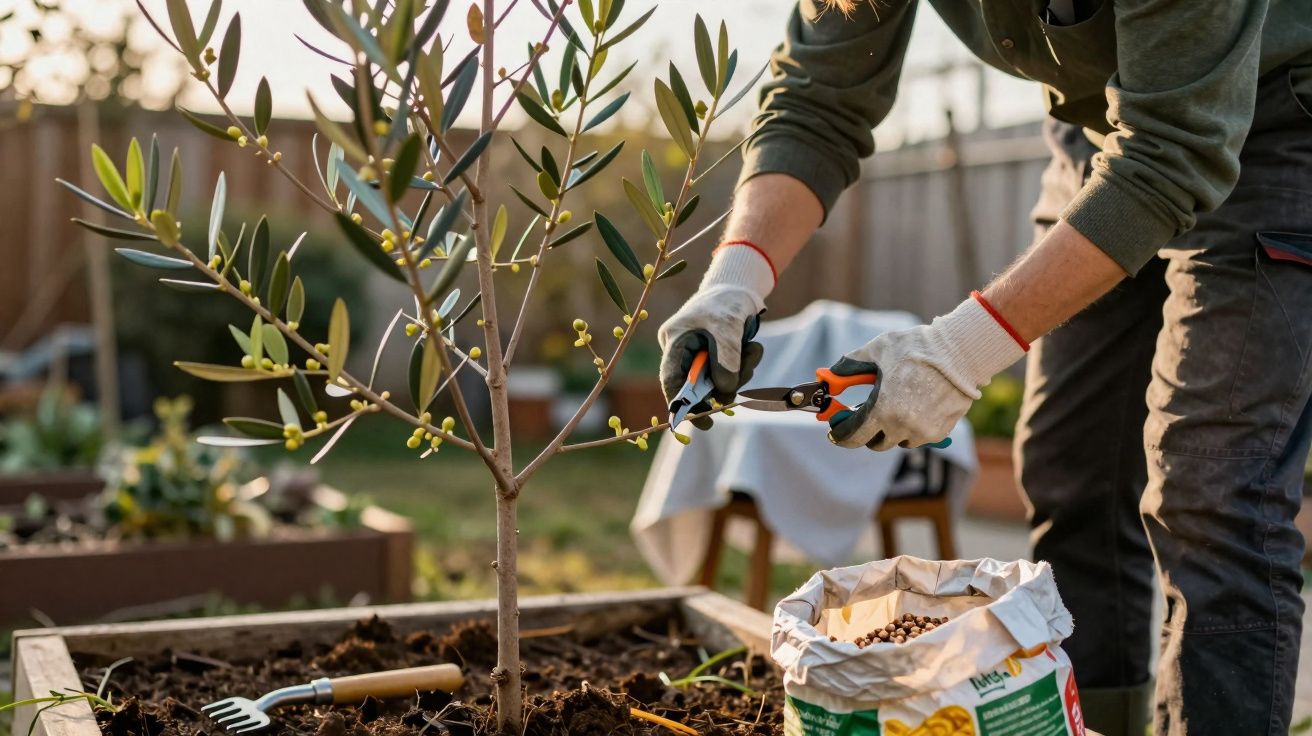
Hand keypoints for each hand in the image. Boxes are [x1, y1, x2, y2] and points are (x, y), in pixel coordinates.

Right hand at [658, 244, 773, 428]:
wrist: (739, 286)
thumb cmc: (727, 301)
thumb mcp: (727, 327)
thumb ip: (726, 359)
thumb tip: (724, 392)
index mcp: (675, 340)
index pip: (671, 380)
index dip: (682, 405)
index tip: (701, 421)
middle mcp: (682, 350)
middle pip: (697, 386)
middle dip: (723, 385)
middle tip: (743, 378)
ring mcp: (698, 355)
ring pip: (717, 381)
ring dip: (739, 372)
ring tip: (752, 350)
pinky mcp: (714, 357)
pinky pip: (729, 373)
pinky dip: (744, 365)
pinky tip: (752, 347)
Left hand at [827, 294, 1026, 449]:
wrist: (960, 351)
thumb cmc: (916, 347)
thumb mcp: (876, 351)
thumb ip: (849, 366)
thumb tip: (829, 376)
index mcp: (882, 409)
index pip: (853, 436)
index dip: (840, 434)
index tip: (836, 430)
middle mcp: (902, 426)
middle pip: (875, 443)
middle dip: (866, 431)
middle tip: (863, 415)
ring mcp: (923, 432)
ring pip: (898, 441)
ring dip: (890, 429)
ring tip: (893, 405)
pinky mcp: (939, 432)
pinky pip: (918, 437)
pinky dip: (911, 427)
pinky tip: (913, 405)